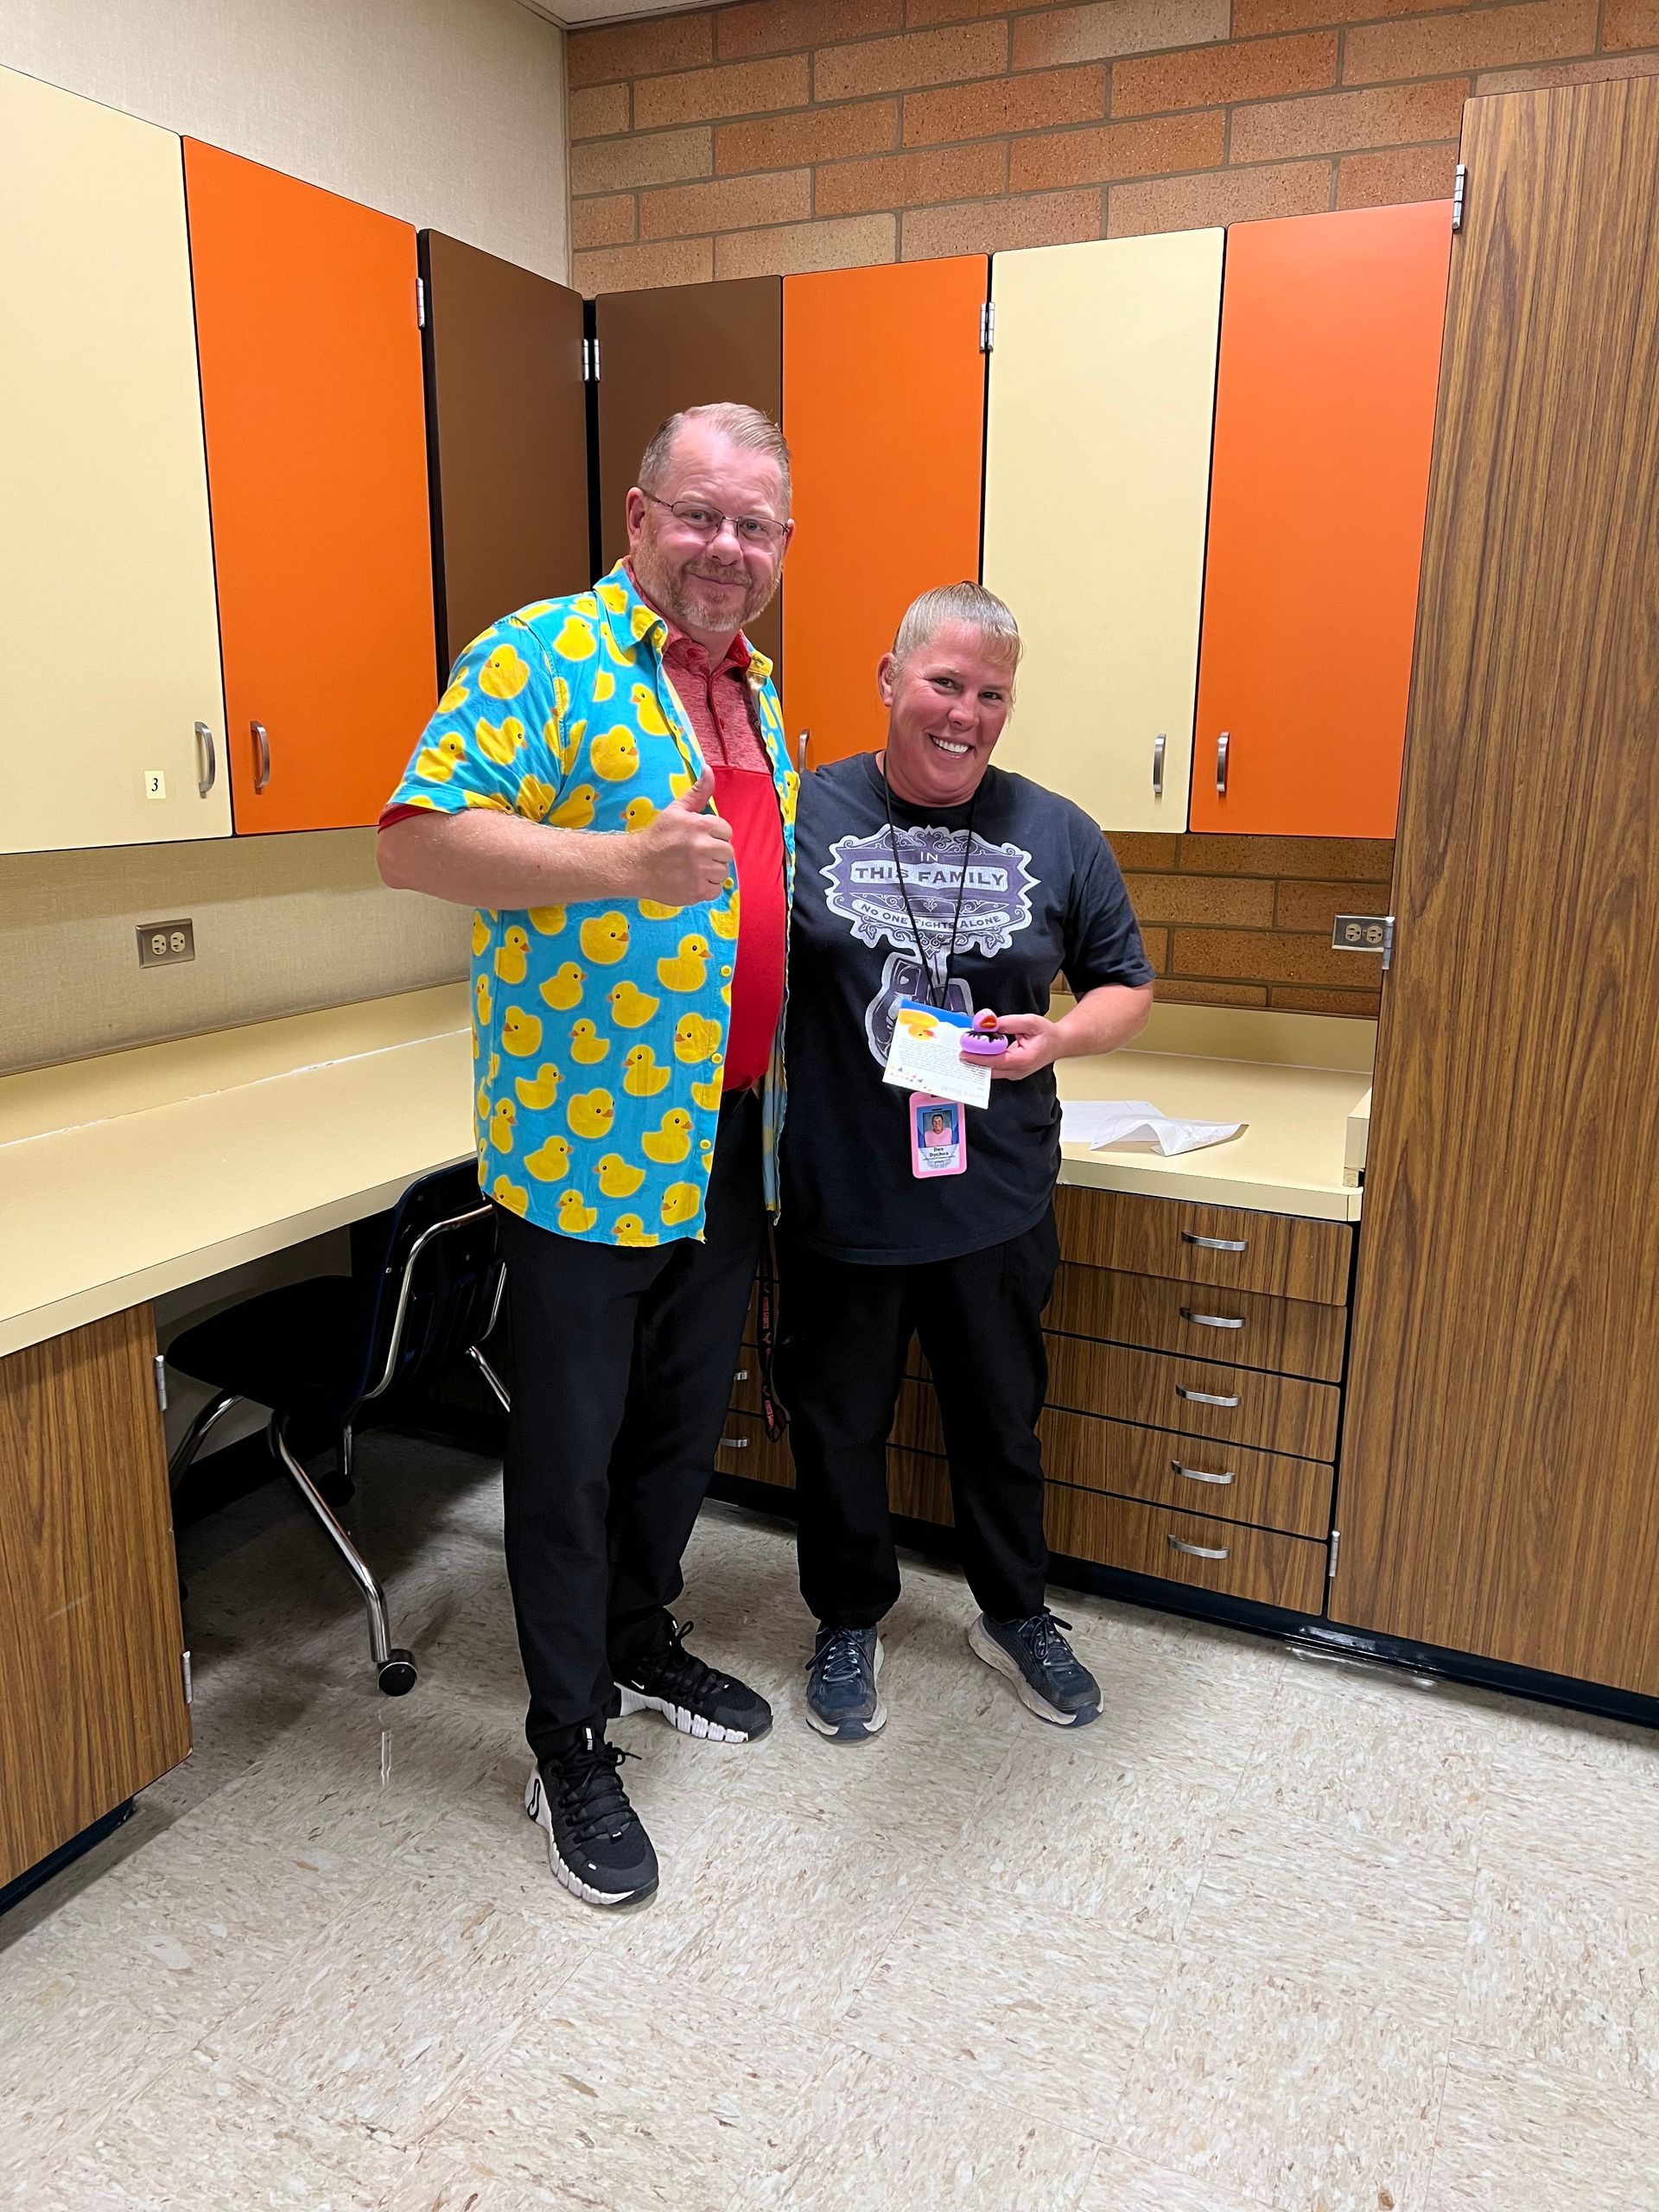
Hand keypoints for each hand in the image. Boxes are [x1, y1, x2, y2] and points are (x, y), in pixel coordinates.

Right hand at [628, 768, 733, 905]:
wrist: (635, 865)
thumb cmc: (657, 836)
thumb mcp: (676, 810)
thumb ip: (697, 792)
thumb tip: (708, 770)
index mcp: (701, 825)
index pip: (726, 831)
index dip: (713, 835)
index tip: (698, 839)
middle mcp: (703, 848)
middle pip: (727, 853)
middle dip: (714, 853)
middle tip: (695, 855)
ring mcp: (701, 871)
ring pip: (722, 872)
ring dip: (711, 871)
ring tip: (692, 868)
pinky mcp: (697, 891)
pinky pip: (716, 890)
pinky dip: (706, 887)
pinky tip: (690, 880)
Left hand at [971, 1011, 1061, 1079]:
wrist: (1058, 1043)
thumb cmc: (1047, 1034)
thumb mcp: (1029, 1022)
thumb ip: (1007, 1022)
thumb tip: (988, 1023)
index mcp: (1024, 1060)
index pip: (995, 1061)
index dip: (978, 1057)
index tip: (964, 1051)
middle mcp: (1018, 1071)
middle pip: (989, 1069)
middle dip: (974, 1059)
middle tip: (961, 1047)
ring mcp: (1014, 1074)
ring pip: (990, 1071)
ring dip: (978, 1060)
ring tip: (967, 1047)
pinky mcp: (1011, 1073)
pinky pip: (994, 1069)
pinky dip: (984, 1060)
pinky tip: (977, 1050)